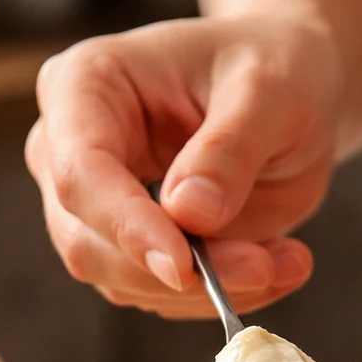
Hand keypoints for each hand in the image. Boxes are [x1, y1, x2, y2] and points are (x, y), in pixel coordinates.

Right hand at [25, 14, 340, 315]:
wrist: (292, 91)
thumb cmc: (273, 67)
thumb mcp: (270, 90)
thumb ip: (230, 148)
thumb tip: (190, 213)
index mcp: (83, 85)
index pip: (80, 171)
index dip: (127, 226)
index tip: (184, 268)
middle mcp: (68, 150)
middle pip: (89, 242)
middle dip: (179, 272)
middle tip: (264, 269)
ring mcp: (94, 206)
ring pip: (124, 282)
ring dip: (209, 290)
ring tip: (288, 260)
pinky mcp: (127, 248)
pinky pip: (161, 294)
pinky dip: (222, 293)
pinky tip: (279, 264)